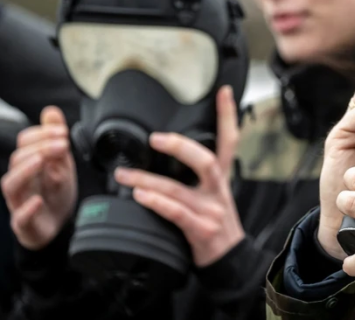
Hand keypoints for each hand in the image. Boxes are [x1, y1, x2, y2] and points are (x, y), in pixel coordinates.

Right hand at [1, 107, 76, 249]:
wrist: (58, 225)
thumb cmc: (55, 191)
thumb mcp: (62, 162)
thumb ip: (56, 138)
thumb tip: (51, 111)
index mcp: (28, 164)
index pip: (24, 142)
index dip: (42, 134)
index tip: (63, 131)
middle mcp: (20, 181)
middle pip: (17, 160)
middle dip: (39, 148)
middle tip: (62, 144)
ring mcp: (19, 202)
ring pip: (11, 185)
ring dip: (26, 171)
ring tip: (42, 161)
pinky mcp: (25, 224)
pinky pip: (19, 217)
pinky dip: (27, 209)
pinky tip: (38, 201)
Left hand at [114, 86, 243, 266]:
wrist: (230, 262)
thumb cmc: (214, 226)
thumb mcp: (214, 196)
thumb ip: (198, 177)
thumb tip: (171, 155)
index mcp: (221, 179)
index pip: (230, 141)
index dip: (228, 116)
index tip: (223, 92)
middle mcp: (218, 191)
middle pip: (205, 160)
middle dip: (180, 147)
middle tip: (155, 138)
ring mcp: (210, 211)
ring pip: (178, 189)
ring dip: (147, 180)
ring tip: (124, 175)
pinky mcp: (200, 230)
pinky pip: (175, 212)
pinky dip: (156, 203)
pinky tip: (140, 196)